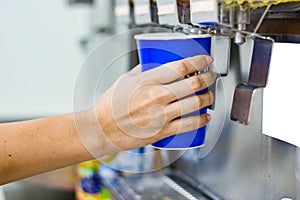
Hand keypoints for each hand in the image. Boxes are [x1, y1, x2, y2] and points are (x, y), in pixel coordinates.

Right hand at [95, 55, 215, 151]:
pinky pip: (188, 125)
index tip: (206, 59)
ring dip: (208, 98)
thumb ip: (142, 71)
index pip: (180, 67)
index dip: (198, 61)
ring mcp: (160, 115)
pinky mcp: (162, 131)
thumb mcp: (124, 80)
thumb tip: (156, 63)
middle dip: (208, 78)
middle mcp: (156, 96)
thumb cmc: (110, 106)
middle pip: (192, 84)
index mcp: (147, 81)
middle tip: (211, 76)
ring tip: (209, 95)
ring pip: (195, 104)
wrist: (102, 129)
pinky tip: (206, 117)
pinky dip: (202, 120)